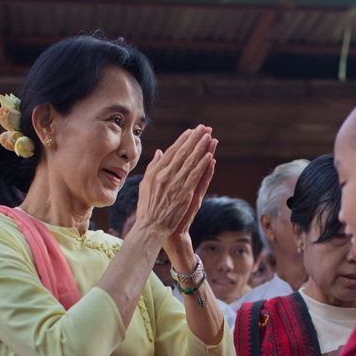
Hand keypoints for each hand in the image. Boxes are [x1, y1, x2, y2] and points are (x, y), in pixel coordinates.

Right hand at [133, 125, 217, 243]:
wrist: (150, 228)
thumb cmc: (147, 209)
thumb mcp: (145, 185)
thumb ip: (152, 167)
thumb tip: (160, 152)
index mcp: (155, 172)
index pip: (171, 152)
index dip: (182, 140)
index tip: (190, 131)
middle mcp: (165, 175)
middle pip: (183, 153)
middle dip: (194, 139)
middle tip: (204, 128)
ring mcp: (175, 184)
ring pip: (191, 162)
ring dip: (201, 148)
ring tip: (209, 137)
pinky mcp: (184, 194)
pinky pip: (195, 176)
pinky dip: (203, 165)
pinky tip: (210, 156)